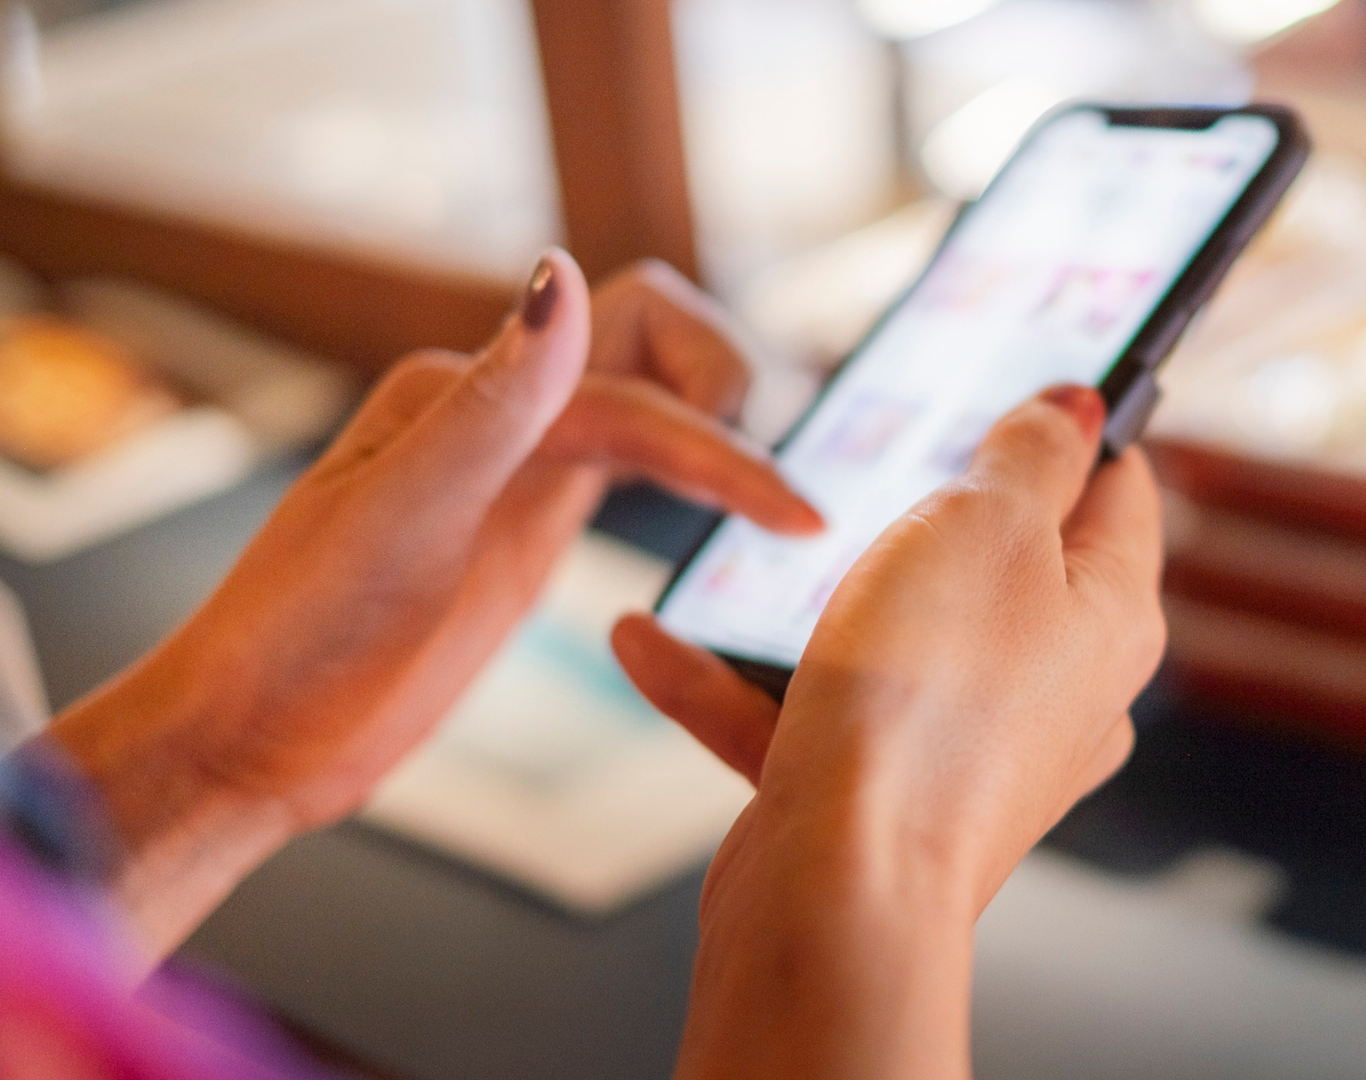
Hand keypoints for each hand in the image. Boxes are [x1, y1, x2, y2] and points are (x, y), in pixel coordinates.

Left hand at [47, 252, 819, 956]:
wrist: (244, 740)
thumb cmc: (295, 636)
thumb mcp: (396, 515)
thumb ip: (493, 402)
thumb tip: (561, 273)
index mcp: (464, 391)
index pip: (634, 388)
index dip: (723, 447)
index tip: (795, 515)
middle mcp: (501, 412)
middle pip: (654, 342)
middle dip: (732, 388)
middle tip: (786, 494)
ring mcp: (521, 469)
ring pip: (654, 401)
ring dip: (724, 432)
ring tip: (791, 509)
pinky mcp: (531, 526)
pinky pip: (636, 467)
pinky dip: (698, 479)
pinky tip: (734, 528)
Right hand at [613, 385, 1165, 1079]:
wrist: (839, 892)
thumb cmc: (924, 700)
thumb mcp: (984, 524)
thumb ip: (1031, 456)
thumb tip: (1077, 407)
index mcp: (1109, 616)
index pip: (1120, 493)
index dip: (1074, 427)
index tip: (1017, 382)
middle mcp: (1058, 690)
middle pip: (1008, 563)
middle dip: (932, 505)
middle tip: (873, 447)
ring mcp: (973, 750)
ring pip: (894, 640)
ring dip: (806, 598)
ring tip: (741, 546)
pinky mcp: (886, 797)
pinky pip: (809, 718)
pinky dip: (735, 682)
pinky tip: (647, 641)